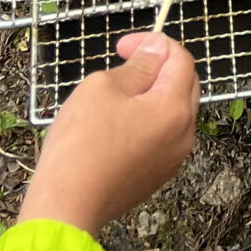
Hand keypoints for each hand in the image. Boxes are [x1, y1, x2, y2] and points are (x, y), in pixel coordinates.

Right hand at [18, 32, 201, 233]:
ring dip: (153, 95)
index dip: (153, 44)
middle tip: (124, 64)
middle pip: (184, 84)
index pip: (181, 60)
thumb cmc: (81, 145)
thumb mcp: (103, 88)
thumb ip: (137, 66)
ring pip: (173, 112)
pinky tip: (117, 124)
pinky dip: (147, 121)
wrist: (67, 207)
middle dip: (158, 67)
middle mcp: (184, 134)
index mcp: (175, 109)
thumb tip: (155, 52)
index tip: (124, 46)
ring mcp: (173, 158)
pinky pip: (162, 136)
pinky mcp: (157, 175)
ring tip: (117, 95)